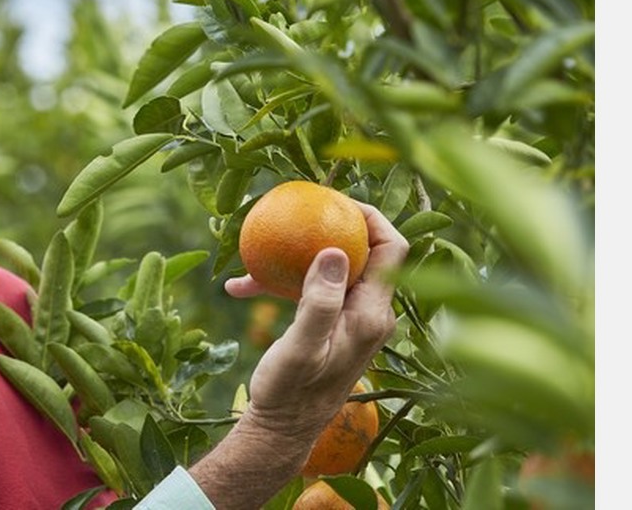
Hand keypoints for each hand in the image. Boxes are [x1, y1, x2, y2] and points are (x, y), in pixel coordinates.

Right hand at [188, 202, 406, 508]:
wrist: (281, 431)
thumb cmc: (290, 393)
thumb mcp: (302, 348)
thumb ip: (319, 301)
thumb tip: (335, 249)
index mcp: (372, 314)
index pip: (391, 248)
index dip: (371, 216)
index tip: (334, 200)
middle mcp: (370, 314)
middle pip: (364, 251)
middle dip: (332, 226)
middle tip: (298, 210)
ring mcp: (352, 320)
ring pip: (332, 270)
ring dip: (298, 256)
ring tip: (257, 246)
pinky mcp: (331, 327)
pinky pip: (312, 290)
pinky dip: (282, 283)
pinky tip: (240, 286)